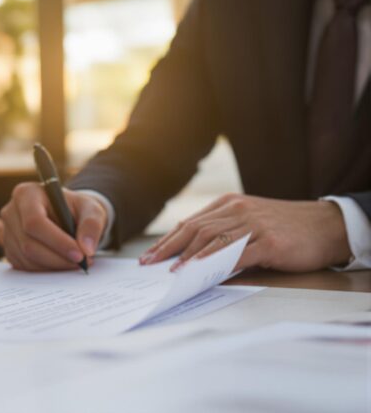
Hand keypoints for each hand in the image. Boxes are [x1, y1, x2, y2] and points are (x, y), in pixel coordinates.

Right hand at [0, 182, 107, 270]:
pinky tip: (62, 262)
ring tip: (76, 261)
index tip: (79, 254)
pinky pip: (25, 267)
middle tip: (82, 263)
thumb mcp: (91, 209)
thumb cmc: (76, 209)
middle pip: (28, 244)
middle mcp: (11, 212)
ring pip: (27, 259)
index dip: (57, 241)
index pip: (34, 222)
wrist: (67, 215)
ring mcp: (7, 233)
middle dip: (58, 258)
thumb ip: (92, 224)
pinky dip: (47, 270)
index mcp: (27, 194)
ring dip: (54, 266)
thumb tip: (86, 248)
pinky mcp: (10, 250)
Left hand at [140, 193, 351, 271]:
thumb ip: (222, 232)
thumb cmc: (285, 227)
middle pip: (195, 229)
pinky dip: (216, 262)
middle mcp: (238, 210)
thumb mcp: (249, 222)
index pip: (190, 223)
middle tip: (149, 264)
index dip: (167, 240)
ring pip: (212, 239)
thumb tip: (189, 254)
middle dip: (168, 248)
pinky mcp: (270, 242)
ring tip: (170, 271)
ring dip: (187, 256)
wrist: (328, 225)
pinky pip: (237, 253)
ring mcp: (254, 225)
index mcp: (229, 204)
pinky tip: (202, 272)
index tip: (149, 256)